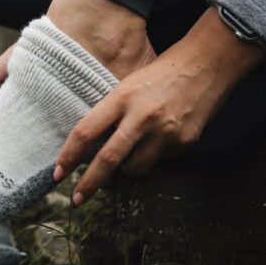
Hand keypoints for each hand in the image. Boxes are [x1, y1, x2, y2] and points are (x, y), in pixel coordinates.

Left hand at [53, 8, 263, 203]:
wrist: (207, 64)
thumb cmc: (163, 73)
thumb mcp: (129, 86)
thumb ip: (112, 114)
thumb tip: (93, 147)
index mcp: (122, 98)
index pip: (86, 132)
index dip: (69, 156)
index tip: (58, 173)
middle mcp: (141, 117)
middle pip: (107, 159)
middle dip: (89, 184)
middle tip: (77, 199)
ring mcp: (164, 132)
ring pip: (135, 168)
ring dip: (128, 168)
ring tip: (134, 149)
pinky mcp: (183, 142)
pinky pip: (160, 160)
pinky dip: (155, 154)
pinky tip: (164, 134)